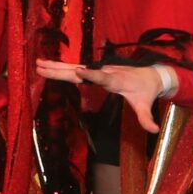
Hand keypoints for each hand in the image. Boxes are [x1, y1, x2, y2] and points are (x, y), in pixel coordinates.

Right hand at [37, 61, 178, 130]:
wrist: (150, 75)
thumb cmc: (146, 91)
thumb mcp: (146, 105)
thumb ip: (147, 118)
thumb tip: (154, 130)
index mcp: (117, 80)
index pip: (103, 77)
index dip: (91, 74)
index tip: (79, 70)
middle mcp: (105, 72)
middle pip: (81, 70)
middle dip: (62, 69)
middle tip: (42, 67)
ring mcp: (99, 69)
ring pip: (74, 67)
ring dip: (56, 66)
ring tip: (37, 63)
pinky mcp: (95, 70)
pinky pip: (76, 68)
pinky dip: (61, 67)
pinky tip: (47, 66)